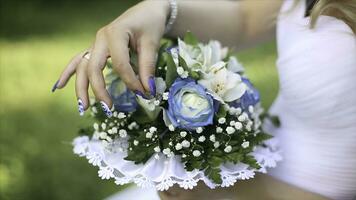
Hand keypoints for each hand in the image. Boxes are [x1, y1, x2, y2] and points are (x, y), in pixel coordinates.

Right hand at [52, 0, 168, 115]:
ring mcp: (95, 43)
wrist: (146, 11)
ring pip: (82, 67)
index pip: (120, 65)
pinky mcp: (96, 48)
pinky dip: (69, 73)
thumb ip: (148, 67)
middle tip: (108, 108)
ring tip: (84, 106)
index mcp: (115, 34)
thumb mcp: (152, 43)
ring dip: (81, 87)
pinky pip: (78, 61)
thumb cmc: (150, 24)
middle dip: (99, 90)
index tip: (143, 93)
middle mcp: (100, 39)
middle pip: (93, 68)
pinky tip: (59, 86)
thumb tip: (147, 90)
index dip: (131, 81)